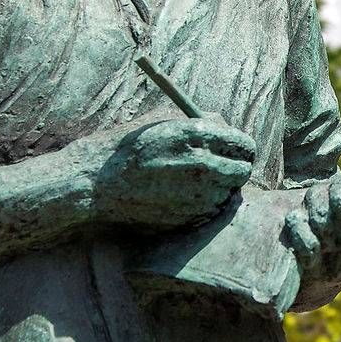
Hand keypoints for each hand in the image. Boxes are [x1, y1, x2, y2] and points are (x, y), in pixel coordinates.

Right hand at [88, 117, 255, 229]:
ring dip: (219, 187)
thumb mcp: (161, 122)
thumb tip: (226, 127)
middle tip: (223, 166)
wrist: (97, 185)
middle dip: (237, 168)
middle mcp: (201, 166)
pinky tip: (177, 195)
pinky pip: (210, 211)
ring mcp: (197, 196)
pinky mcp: (189, 219)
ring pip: (229, 193)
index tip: (237, 150)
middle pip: (243, 171)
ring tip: (189, 180)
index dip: (243, 147)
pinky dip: (203, 204)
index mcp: (195, 136)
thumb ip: (199, 123)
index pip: (243, 144)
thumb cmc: (126, 148)